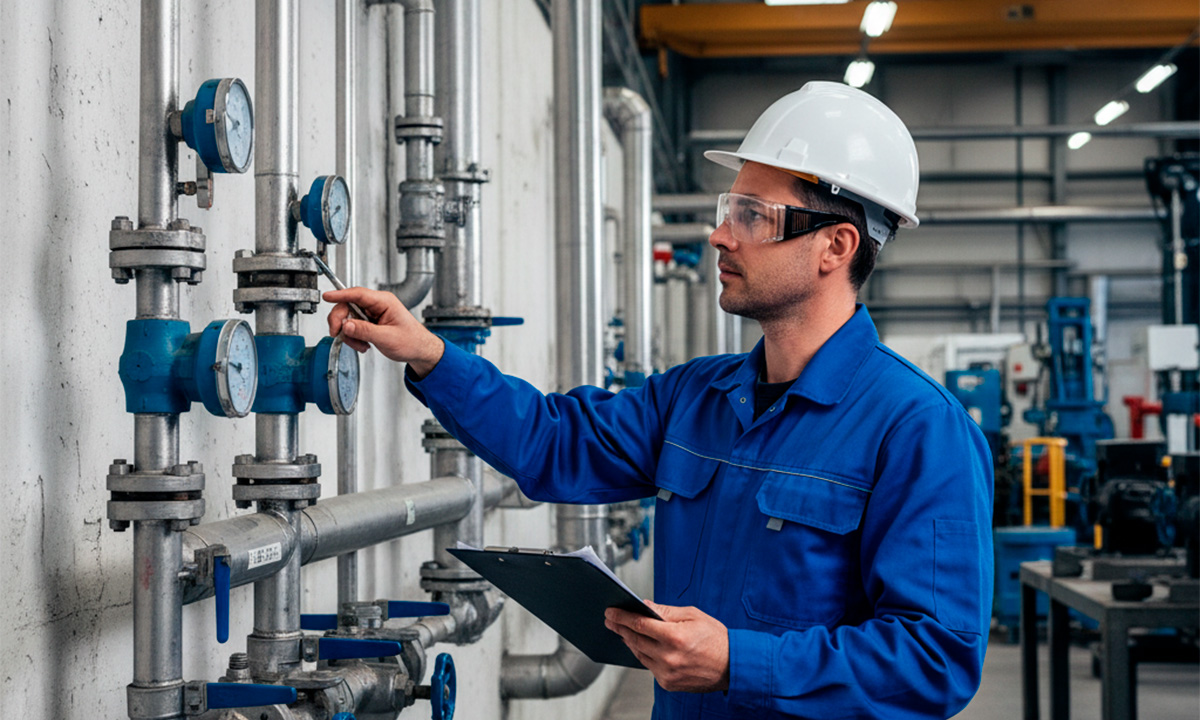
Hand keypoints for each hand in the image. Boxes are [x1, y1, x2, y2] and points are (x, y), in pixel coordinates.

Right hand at [323, 287, 444, 377]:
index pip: (358, 294)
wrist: (419, 350)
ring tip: (361, 345)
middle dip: (341, 321)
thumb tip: (346, 325)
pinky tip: (363, 345)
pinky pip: (353, 326)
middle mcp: (377, 305)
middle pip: (347, 305)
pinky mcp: (369, 322)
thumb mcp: (387, 338)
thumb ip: (365, 331)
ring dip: (349, 334)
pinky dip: (353, 337)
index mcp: (384, 302)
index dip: (340, 294)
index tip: (327, 297)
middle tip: (338, 334)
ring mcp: (372, 313)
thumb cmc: (411, 341)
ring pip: (348, 318)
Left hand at [604, 600, 729, 692]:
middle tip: (610, 620)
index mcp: (675, 637)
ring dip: (628, 641)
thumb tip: (645, 606)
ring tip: (622, 631)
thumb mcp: (693, 616)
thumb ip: (666, 612)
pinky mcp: (668, 683)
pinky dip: (642, 654)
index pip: (640, 624)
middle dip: (620, 628)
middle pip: (635, 639)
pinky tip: (639, 645)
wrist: (732, 666)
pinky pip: (649, 666)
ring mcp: (667, 672)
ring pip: (639, 654)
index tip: (611, 612)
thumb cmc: (716, 638)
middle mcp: (668, 657)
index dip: (622, 617)